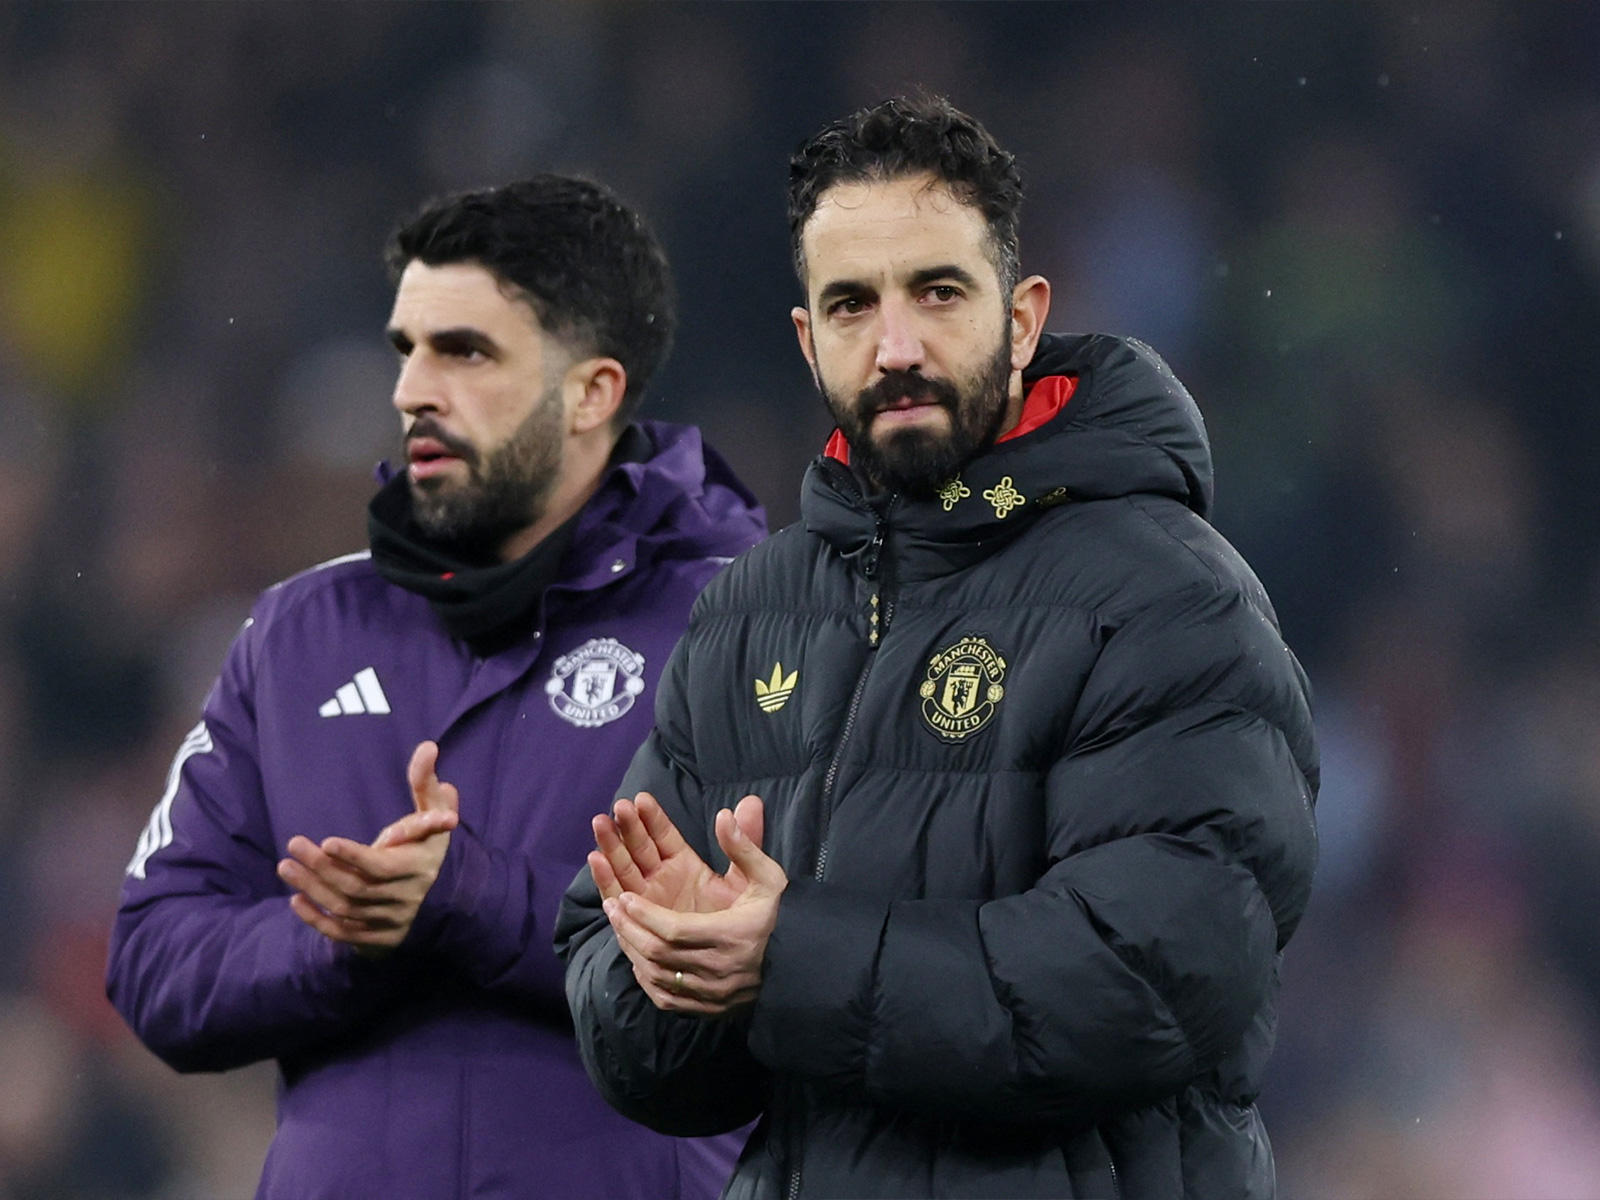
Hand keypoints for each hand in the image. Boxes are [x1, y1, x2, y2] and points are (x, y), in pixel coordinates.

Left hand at [278, 741, 459, 955]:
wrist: (448, 898)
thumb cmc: (431, 845)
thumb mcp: (435, 812)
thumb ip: (426, 782)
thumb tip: (428, 746)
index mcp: (418, 868)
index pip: (381, 867)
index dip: (353, 856)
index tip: (326, 841)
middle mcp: (404, 899)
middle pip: (356, 887)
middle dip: (321, 867)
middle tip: (293, 844)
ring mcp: (389, 922)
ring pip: (344, 909)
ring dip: (312, 889)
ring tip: (285, 865)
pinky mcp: (377, 939)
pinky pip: (342, 934)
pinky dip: (316, 920)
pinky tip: (295, 899)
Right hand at [589, 792, 763, 913]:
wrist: (747, 963)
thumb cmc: (754, 918)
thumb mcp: (758, 877)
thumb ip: (748, 842)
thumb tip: (751, 802)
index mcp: (685, 865)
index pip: (663, 836)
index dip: (651, 818)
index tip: (640, 799)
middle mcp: (662, 881)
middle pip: (637, 850)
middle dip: (624, 829)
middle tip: (614, 810)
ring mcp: (648, 903)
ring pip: (623, 872)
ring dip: (611, 849)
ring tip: (600, 825)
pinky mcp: (638, 926)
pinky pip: (619, 903)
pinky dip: (607, 881)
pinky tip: (598, 861)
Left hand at [602, 804, 786, 1016]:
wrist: (803, 964)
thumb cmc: (783, 916)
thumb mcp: (769, 878)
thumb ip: (745, 847)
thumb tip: (725, 814)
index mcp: (732, 937)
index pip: (675, 931)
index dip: (645, 915)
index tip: (625, 897)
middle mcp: (719, 971)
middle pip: (659, 955)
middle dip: (630, 928)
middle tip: (613, 905)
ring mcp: (712, 994)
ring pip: (658, 978)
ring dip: (633, 951)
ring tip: (619, 924)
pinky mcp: (709, 1009)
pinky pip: (666, 999)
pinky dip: (647, 978)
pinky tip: (638, 958)